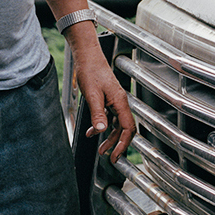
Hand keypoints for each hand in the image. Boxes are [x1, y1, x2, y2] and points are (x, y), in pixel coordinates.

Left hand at [72, 46, 134, 160]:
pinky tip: (92, 132)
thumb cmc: (91, 71)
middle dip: (117, 144)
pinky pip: (109, 118)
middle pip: (124, 129)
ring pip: (116, 125)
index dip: (123, 144)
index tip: (115, 155)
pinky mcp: (107, 100)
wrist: (87, 57)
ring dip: (109, 137)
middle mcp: (120, 102)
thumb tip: (102, 131)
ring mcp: (114, 101)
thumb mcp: (92, 95)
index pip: (128, 128)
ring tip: (100, 148)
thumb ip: (97, 114)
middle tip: (109, 157)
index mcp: (120, 102)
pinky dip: (101, 127)